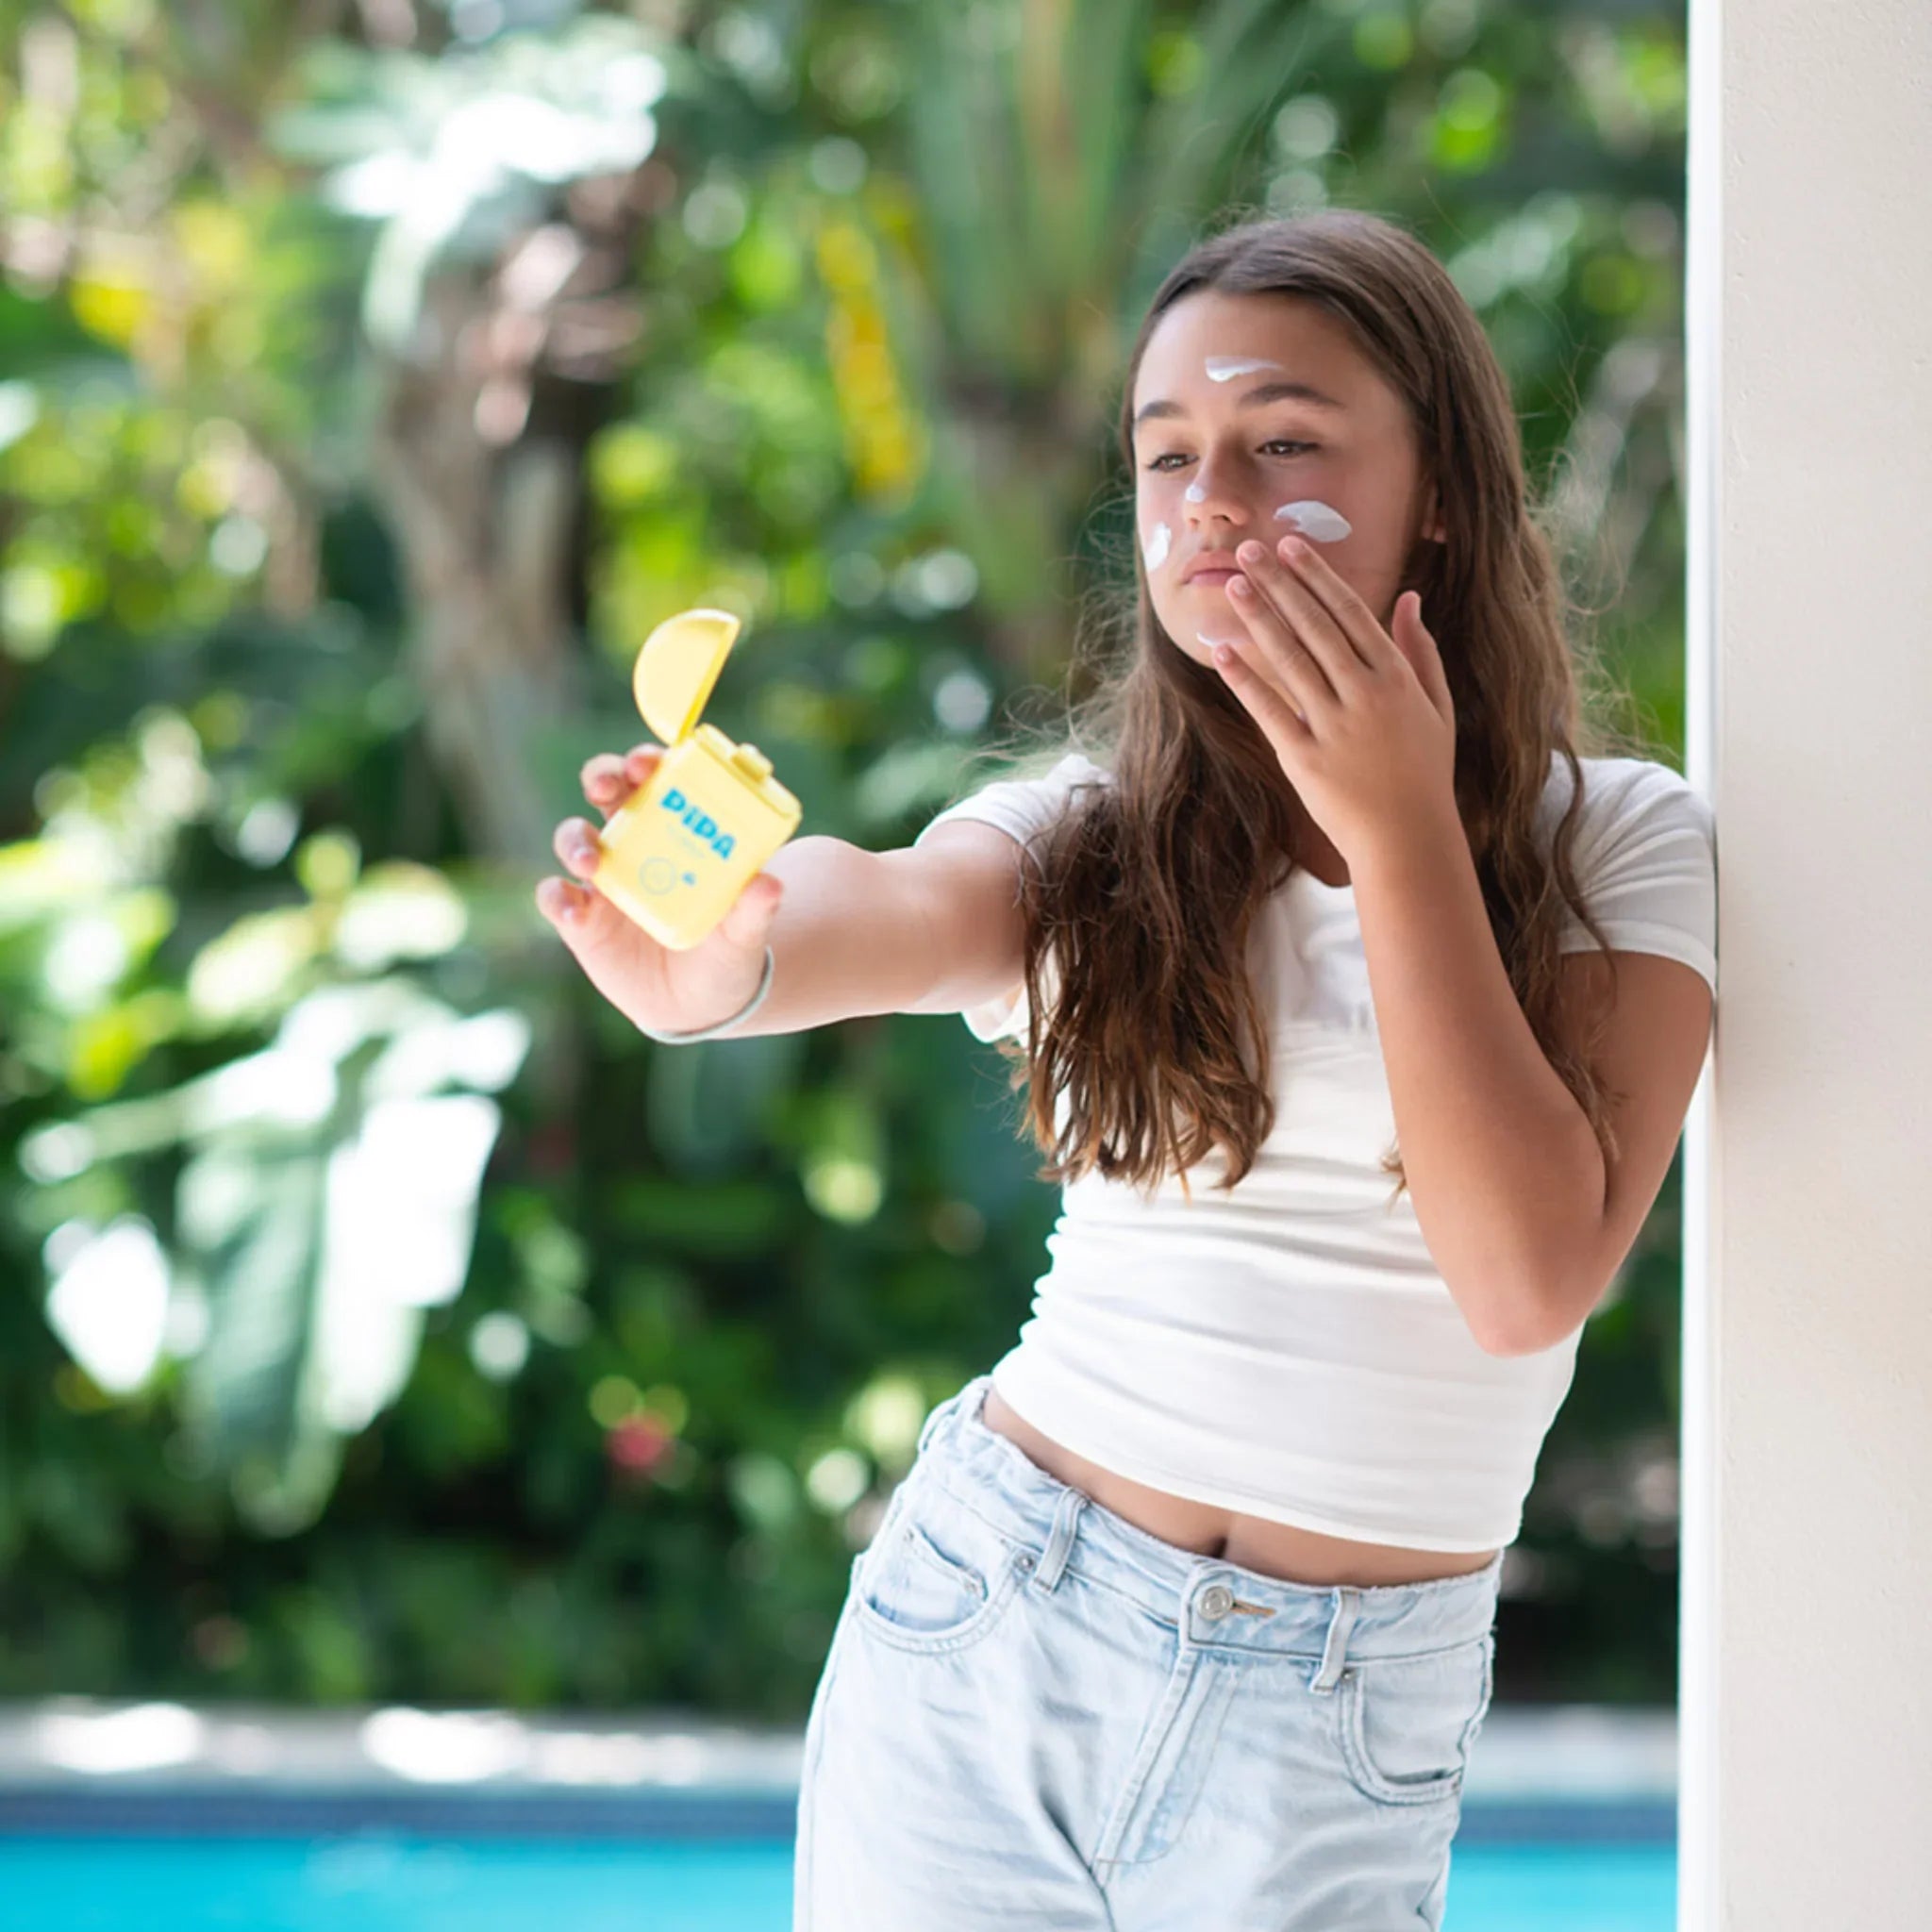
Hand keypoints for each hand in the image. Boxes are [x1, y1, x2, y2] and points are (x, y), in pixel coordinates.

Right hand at [536, 744, 783, 1034]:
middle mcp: (634, 843)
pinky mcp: (581, 918)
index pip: (658, 778)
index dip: (649, 760)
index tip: (649, 762)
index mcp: (677, 830)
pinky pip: (556, 898)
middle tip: (609, 785)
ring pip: (574, 837)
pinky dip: (557, 899)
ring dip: (575, 840)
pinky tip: (573, 910)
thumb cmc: (725, 951)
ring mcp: (603, 879)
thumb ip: (754, 909)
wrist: (698, 1004)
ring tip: (591, 861)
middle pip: (607, 790)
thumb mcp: (745, 933)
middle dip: (604, 776)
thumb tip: (769, 883)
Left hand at [1210, 533, 1457, 865]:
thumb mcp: (1437, 706)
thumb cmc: (1424, 771)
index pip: (1349, 613)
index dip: (1316, 577)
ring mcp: (1332, 726)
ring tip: (1233, 586)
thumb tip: (1410, 598)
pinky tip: (1222, 650)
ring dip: (1258, 619)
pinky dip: (1244, 678)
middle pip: (1313, 627)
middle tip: (1248, 551)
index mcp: (1395, 677)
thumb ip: (1421, 650)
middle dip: (1279, 584)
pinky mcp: (1304, 758)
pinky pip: (1269, 709)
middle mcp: (1363, 694)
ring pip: (1289, 659)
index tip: (1291, 546)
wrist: (1407, 838)